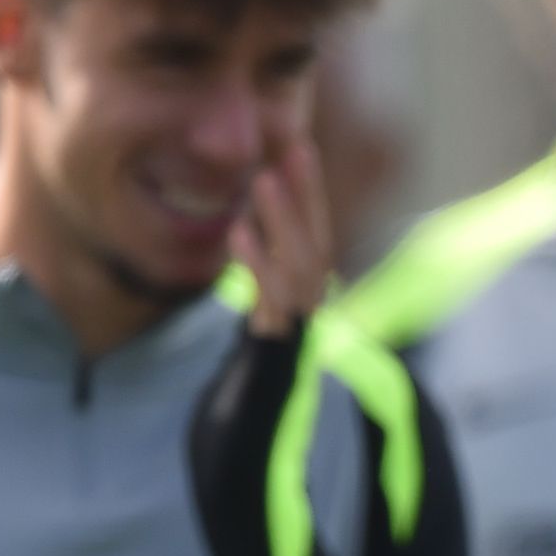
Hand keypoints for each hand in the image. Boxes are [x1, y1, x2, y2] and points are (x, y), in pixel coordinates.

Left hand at [227, 123, 337, 332]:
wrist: (253, 408)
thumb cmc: (256, 349)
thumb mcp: (261, 297)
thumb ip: (264, 260)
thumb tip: (253, 208)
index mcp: (307, 290)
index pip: (316, 232)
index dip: (311, 191)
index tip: (300, 147)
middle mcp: (310, 303)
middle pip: (316, 243)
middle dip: (307, 196)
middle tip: (292, 149)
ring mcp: (295, 323)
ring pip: (299, 265)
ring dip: (283, 219)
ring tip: (263, 179)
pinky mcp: (276, 341)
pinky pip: (270, 298)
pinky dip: (257, 262)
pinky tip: (239, 231)